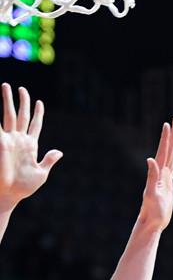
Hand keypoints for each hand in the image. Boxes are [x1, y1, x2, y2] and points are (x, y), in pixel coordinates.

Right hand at [0, 84, 61, 208]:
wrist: (9, 194)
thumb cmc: (24, 187)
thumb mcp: (41, 174)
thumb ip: (49, 160)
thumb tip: (59, 152)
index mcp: (31, 145)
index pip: (35, 125)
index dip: (38, 114)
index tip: (39, 102)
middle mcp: (19, 139)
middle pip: (21, 116)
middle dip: (22, 102)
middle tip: (21, 88)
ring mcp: (9, 139)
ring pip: (9, 115)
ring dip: (8, 101)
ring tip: (6, 86)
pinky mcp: (0, 141)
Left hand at [139, 117, 172, 230]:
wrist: (151, 223)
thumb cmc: (151, 211)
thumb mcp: (151, 194)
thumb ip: (151, 176)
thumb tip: (150, 159)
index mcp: (158, 173)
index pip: (163, 152)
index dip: (166, 138)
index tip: (168, 123)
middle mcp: (161, 173)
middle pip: (168, 150)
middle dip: (172, 135)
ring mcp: (164, 178)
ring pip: (170, 156)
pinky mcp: (167, 184)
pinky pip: (172, 167)